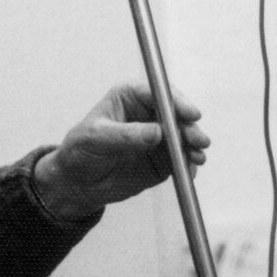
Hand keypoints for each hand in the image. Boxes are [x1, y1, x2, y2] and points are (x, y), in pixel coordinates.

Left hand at [31, 83, 209, 221]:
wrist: (78, 183)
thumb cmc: (80, 151)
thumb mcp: (95, 138)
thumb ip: (125, 135)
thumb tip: (156, 133)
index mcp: (129, 97)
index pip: (158, 92)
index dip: (176, 102)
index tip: (190, 114)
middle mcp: (147, 114)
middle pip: (176, 114)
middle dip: (189, 126)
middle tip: (197, 140)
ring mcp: (158, 137)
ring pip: (183, 136)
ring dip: (193, 145)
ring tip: (197, 157)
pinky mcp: (163, 159)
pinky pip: (181, 159)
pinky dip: (188, 164)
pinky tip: (190, 170)